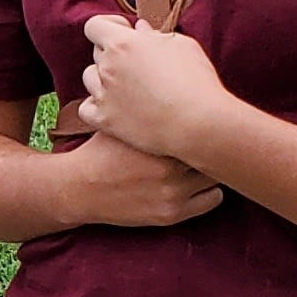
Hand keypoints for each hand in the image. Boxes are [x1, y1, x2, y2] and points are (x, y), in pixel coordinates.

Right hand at [52, 123, 224, 226]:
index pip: (205, 127)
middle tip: (219, 140)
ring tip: (206, 161)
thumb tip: (183, 82)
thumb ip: (149, 107)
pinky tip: (200, 183)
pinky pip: (214, 200)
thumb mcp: (121, 120)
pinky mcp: (171, 214)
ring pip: (217, 177)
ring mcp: (171, 193)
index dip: (213, 122)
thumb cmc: (102, 149)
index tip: (215, 120)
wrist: (78, 188)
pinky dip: (211, 191)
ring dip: (214, 169)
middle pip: (215, 152)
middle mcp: (168, 168)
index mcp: (157, 139)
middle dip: (216, 145)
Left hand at [76, 10, 234, 170]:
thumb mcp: (182, 46)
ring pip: (90, 78)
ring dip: (104, 78)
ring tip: (129, 86)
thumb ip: (155, 35)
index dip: (109, 26)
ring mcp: (103, 94)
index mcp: (124, 43)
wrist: (199, 123)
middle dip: (114, 53)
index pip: (95, 26)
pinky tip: (114, 105)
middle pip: (97, 52)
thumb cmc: (196, 81)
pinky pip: (86, 108)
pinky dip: (96, 105)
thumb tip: (140, 29)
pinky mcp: (104, 120)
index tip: (125, 32)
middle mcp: (108, 66)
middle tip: (138, 63)